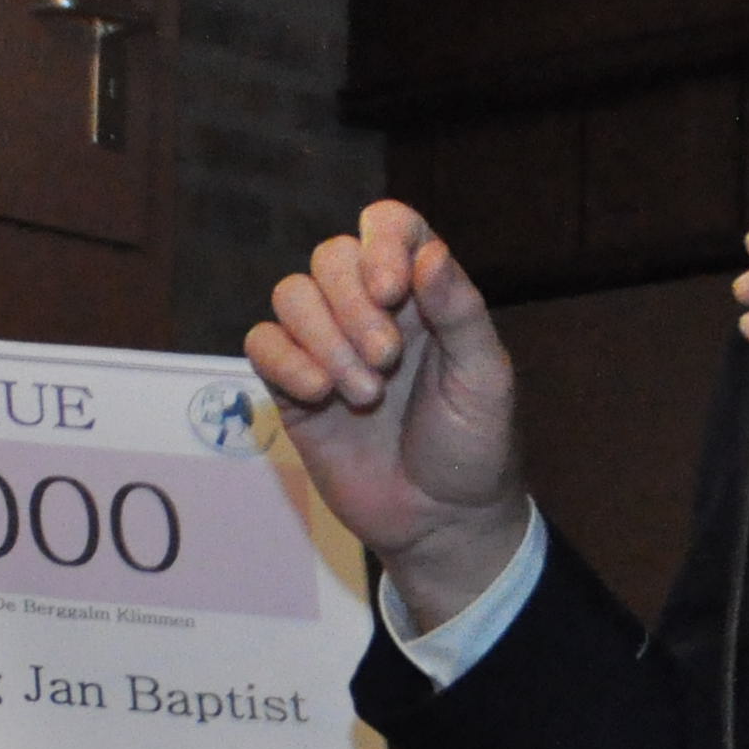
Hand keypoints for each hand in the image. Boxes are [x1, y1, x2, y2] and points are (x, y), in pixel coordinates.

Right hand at [245, 201, 532, 627]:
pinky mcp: (293, 389)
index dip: (381, 241)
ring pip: (292, 294)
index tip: (392, 290)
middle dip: (352, 304)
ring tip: (363, 392)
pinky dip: (286, 362)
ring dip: (323, 338)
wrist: (441, 523)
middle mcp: (371, 311)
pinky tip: (321, 396)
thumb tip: (427, 251)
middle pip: (331, 256)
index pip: (390, 226)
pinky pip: (263, 345)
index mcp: (423, 296)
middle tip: (386, 360)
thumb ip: (460, 311)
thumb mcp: (484, 379)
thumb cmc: (473, 447)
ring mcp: (328, 348)